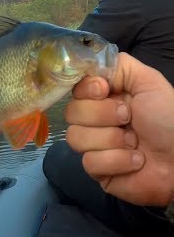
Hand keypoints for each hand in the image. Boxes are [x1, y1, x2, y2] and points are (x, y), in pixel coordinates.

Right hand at [64, 52, 173, 207]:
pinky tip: (135, 161)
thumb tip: (91, 66)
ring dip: (111, 140)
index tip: (104, 91)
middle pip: (71, 113)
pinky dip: (117, 161)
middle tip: (128, 119)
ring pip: (76, 138)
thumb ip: (118, 66)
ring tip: (135, 144)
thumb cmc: (168, 119)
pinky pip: (90, 162)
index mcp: (104, 98)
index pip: (75, 90)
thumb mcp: (149, 82)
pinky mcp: (96, 170)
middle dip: (103, 116)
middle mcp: (94, 121)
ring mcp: (92, 146)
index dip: (86, 91)